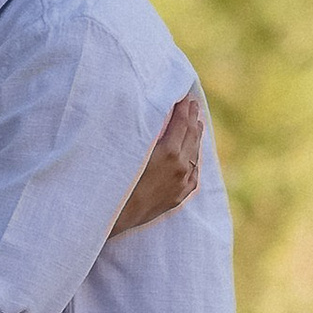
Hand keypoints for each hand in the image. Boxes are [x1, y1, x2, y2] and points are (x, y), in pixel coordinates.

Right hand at [110, 92, 204, 236]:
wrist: (114, 216)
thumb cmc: (116, 178)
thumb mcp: (131, 149)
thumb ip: (147, 131)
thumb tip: (157, 113)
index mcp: (169, 153)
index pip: (181, 122)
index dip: (183, 107)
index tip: (184, 95)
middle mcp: (180, 167)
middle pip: (191, 135)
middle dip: (192, 117)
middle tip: (193, 103)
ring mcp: (181, 183)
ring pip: (195, 154)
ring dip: (196, 135)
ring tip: (197, 122)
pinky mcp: (179, 196)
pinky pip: (193, 173)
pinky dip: (194, 159)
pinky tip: (194, 153)